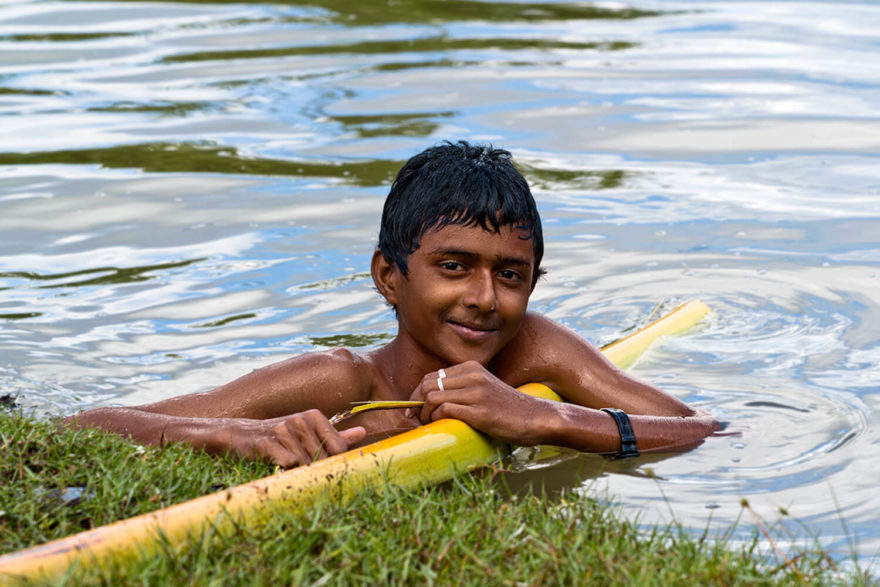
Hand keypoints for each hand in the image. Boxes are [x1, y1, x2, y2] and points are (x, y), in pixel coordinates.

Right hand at [225, 409, 365, 468]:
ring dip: (296, 473)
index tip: (317, 466)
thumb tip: (363, 432)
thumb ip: (335, 435)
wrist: (237, 435)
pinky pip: (288, 464)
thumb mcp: (307, 433)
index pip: (339, 449)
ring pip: (305, 465)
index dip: (330, 464)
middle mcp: (301, 419)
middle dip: (312, 471)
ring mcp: (284, 429)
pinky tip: (274, 466)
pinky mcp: (267, 442)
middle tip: (296, 468)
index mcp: (315, 416)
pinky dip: (283, 471)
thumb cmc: (277, 437)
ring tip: (283, 466)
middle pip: (322, 459)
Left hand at [407, 361, 554, 445]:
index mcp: (472, 368)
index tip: (414, 409)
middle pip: (427, 384)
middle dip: (415, 403)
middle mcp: (473, 376)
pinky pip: (444, 409)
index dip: (417, 393)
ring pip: (432, 397)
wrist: (537, 418)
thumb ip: (462, 389)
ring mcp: (476, 393)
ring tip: (428, 424)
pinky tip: (441, 426)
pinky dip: (436, 419)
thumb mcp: (484, 389)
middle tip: (415, 418)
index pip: (432, 376)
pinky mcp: (480, 411)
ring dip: (424, 414)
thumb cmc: (508, 409)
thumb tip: (430, 400)